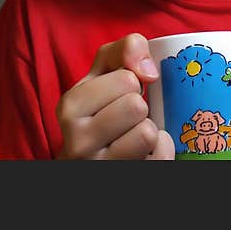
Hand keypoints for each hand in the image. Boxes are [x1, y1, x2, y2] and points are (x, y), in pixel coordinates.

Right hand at [55, 33, 174, 159]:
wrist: (90, 159)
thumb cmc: (101, 109)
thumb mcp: (103, 73)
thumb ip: (123, 50)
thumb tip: (149, 69)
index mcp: (69, 107)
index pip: (126, 79)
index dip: (131, 83)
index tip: (118, 96)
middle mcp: (77, 143)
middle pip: (136, 106)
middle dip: (140, 108)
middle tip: (126, 117)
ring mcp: (99, 167)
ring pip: (147, 134)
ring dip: (148, 130)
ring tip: (132, 134)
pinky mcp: (124, 179)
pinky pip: (161, 156)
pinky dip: (161, 150)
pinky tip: (143, 152)